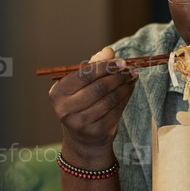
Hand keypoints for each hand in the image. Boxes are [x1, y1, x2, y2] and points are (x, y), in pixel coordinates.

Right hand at [49, 47, 137, 163]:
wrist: (83, 139)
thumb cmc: (81, 103)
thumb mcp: (80, 84)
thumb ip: (93, 66)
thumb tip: (108, 52)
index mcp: (57, 93)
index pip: (84, 75)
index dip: (105, 67)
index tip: (122, 62)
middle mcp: (65, 109)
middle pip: (98, 87)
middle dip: (118, 77)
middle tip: (131, 70)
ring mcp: (80, 123)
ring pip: (110, 99)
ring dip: (125, 86)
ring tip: (132, 78)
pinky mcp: (96, 131)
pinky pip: (116, 110)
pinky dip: (126, 97)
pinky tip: (129, 89)